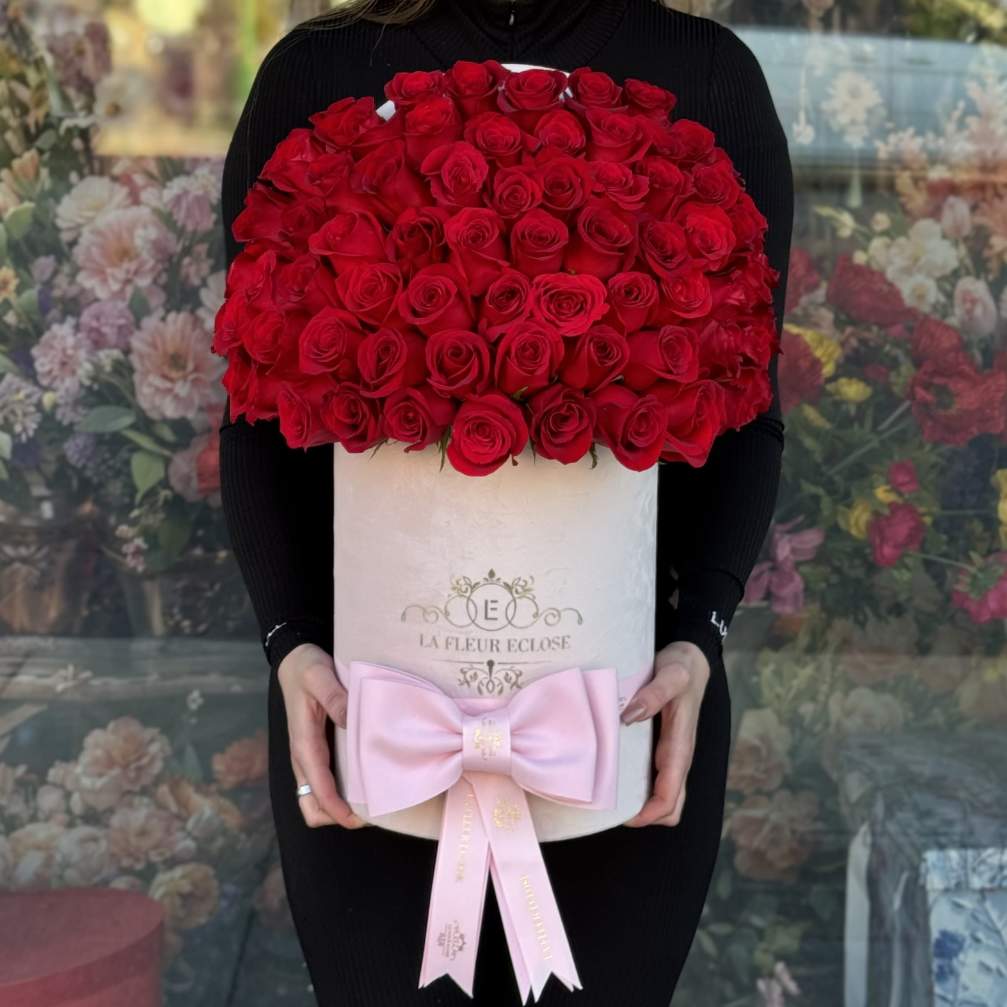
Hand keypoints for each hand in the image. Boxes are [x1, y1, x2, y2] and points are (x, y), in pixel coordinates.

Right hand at [276, 642, 365, 829]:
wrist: (294, 662)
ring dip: (339, 808)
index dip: (337, 810)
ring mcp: (308, 758)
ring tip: (371, 802)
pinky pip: (324, 784)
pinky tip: (365, 781)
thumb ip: (335, 697)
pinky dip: (340, 793)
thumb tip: (351, 721)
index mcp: (303, 744)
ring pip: (317, 800)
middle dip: (337, 817)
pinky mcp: (315, 753)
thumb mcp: (320, 676)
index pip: (318, 790)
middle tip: (371, 812)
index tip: (361, 818)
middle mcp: (303, 757)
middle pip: (312, 807)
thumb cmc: (307, 669)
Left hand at [620, 640, 711, 827]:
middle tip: (609, 807)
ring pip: (661, 795)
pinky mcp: (662, 747)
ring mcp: (670, 755)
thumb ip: (654, 694)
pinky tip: (612, 772)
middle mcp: (677, 757)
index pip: (670, 797)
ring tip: (607, 795)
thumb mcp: (671, 675)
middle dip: (643, 815)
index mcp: (680, 748)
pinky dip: (636, 785)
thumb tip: (630, 715)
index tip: (622, 815)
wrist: (691, 661)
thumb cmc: (682, 668)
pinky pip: (652, 778)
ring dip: (639, 802)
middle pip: (668, 806)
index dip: (649, 814)